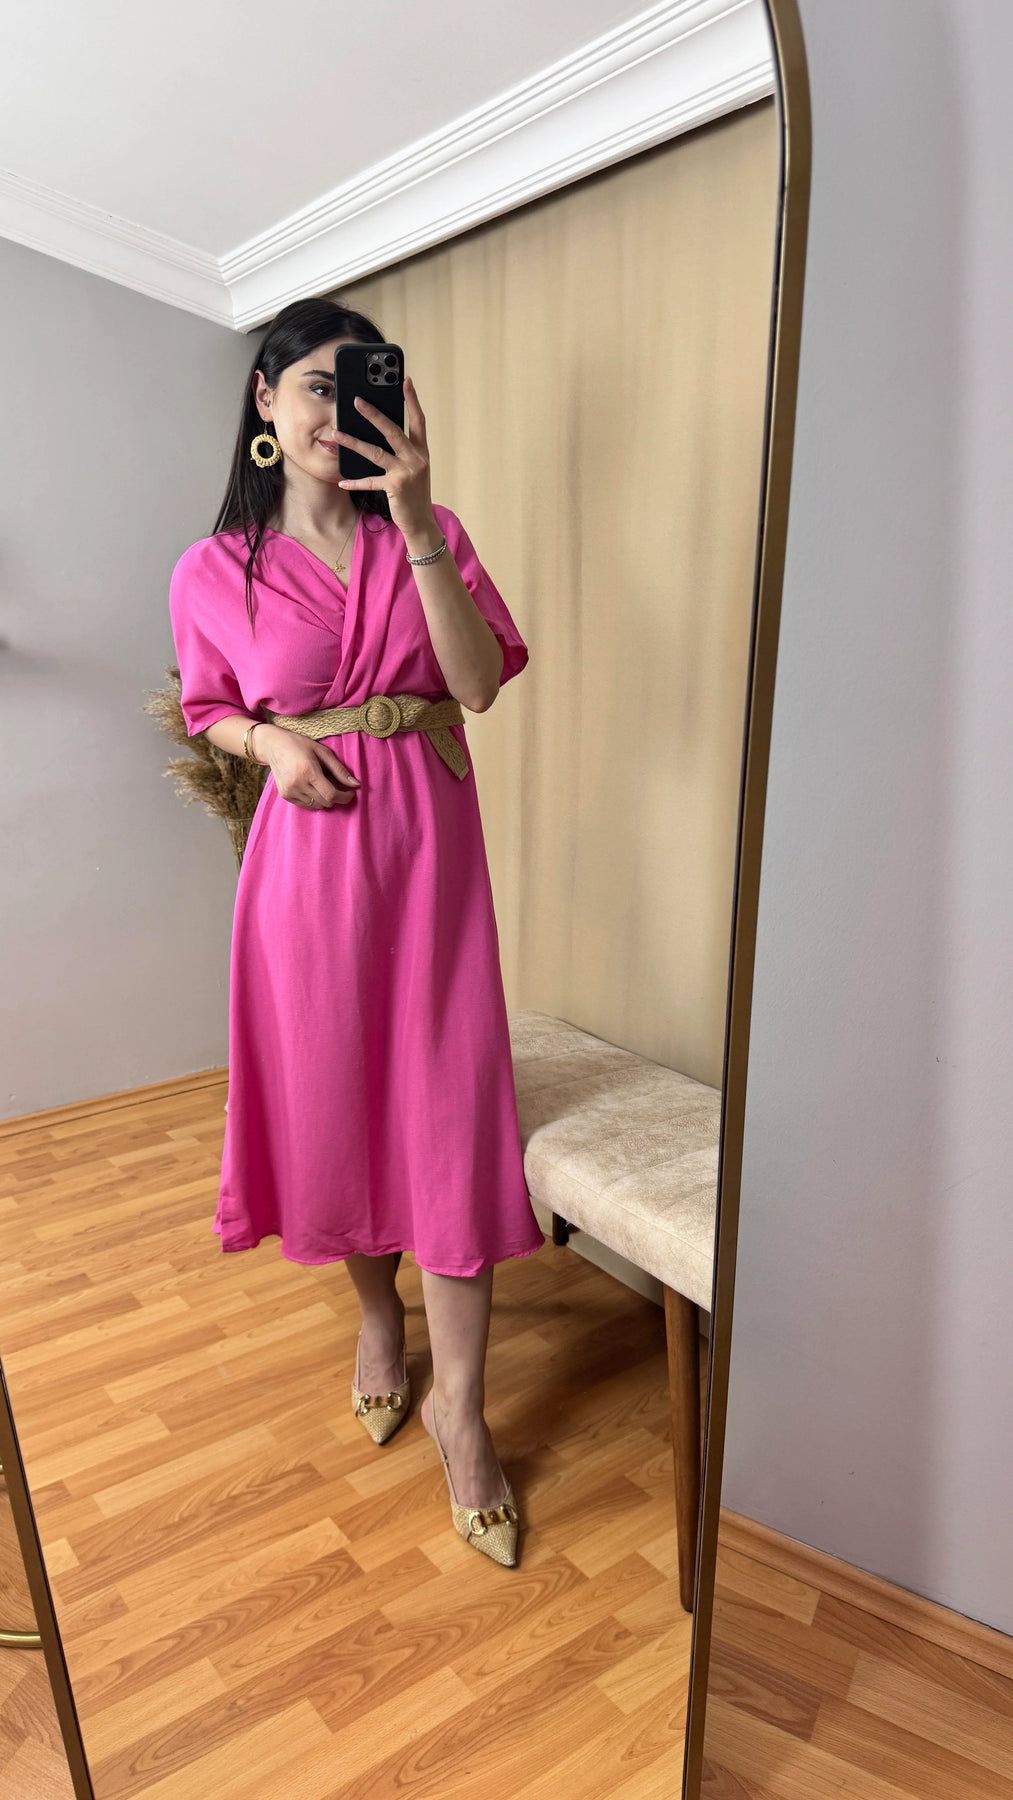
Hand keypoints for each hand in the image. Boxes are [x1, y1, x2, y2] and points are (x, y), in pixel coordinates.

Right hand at [254, 724, 359, 809]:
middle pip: (325, 802)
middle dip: (335, 797)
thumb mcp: (322, 752)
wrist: (273, 745)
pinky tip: (312, 787)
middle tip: (336, 785)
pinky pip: (306, 806)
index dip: (344, 797)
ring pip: (316, 806)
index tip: (350, 793)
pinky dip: (313, 800)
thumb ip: (340, 770)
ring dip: (324, 799)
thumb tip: (356, 784)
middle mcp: (298, 784)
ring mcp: (289, 791)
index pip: (331, 795)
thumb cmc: (299, 745)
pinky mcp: (285, 795)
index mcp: (309, 772)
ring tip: (321, 784)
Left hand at [336, 375, 435, 541]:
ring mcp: (406, 472)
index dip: (413, 400)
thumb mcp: (413, 468)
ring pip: (376, 452)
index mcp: (421, 451)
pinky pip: (370, 481)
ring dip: (353, 443)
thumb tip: (381, 432)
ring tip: (336, 434)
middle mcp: (416, 458)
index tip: (406, 380)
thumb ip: (402, 451)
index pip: (418, 420)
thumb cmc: (413, 494)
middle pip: (393, 430)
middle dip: (373, 414)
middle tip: (356, 400)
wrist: (421, 523)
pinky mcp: (396, 487)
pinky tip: (341, 480)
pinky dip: (355, 481)